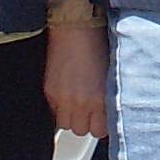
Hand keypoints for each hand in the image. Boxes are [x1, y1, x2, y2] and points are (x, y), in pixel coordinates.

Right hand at [45, 25, 110, 139]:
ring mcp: (63, 99)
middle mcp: (81, 103)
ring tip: (75, 102)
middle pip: (82, 131)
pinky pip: (53, 112)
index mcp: (101, 99)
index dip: (100, 124)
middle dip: (86, 121)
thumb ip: (108, 98)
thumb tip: (106, 113)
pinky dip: (59, 108)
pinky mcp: (49, 92)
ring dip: (71, 117)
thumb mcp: (110, 76)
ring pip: (66, 125)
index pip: (100, 131)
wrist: (75, 28)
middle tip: (88, 109)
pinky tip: (66, 94)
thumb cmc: (97, 46)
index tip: (101, 117)